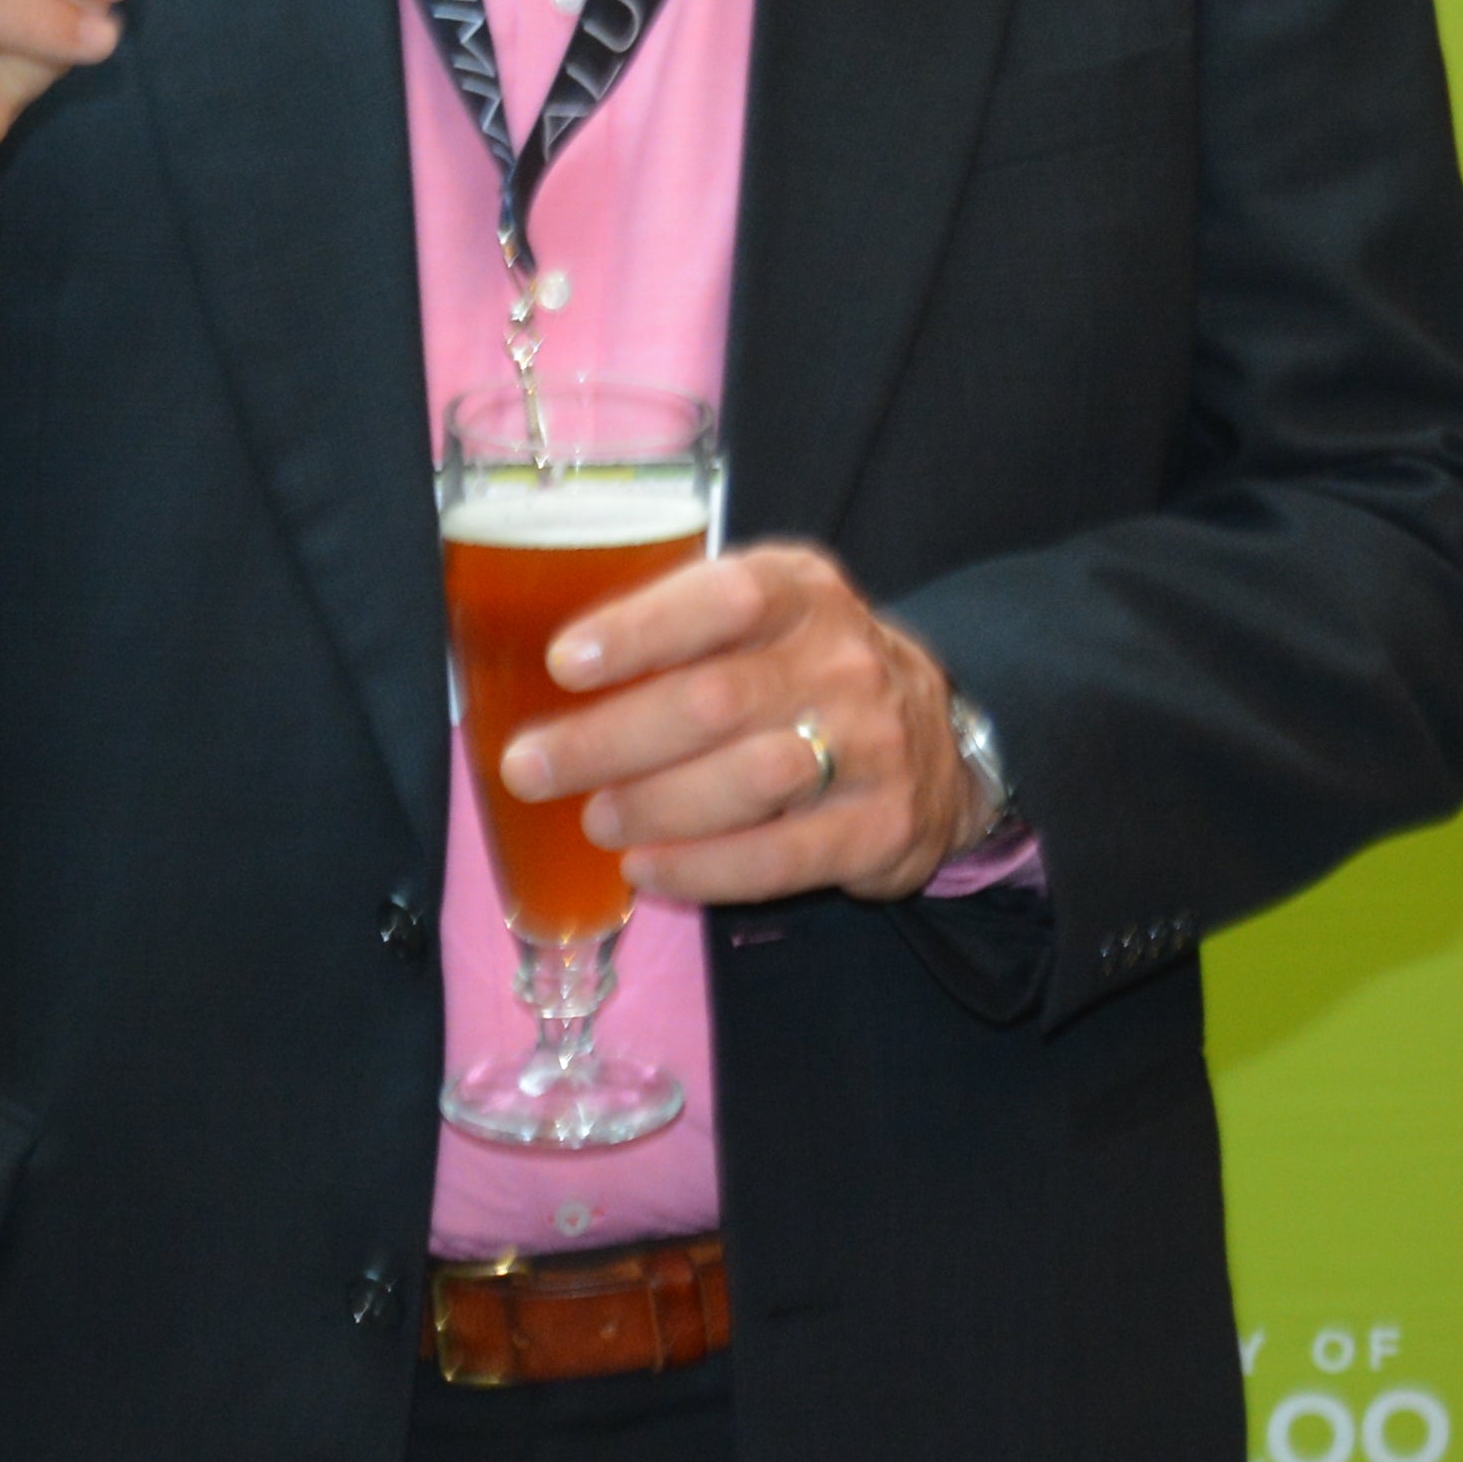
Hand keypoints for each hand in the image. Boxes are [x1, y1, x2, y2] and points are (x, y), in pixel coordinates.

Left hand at [495, 542, 981, 905]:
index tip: (564, 662)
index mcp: (803, 591)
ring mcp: (874, 744)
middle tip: (531, 768)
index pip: (727, 597)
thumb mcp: (763, 620)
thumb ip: (676, 628)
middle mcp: (845, 660)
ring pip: (751, 780)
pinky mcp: (882, 826)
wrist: (936, 746)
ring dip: (654, 806)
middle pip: (718, 699)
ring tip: (593, 821)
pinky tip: (648, 870)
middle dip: (610, 739)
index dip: (642, 629)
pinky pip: (781, 857)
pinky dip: (703, 869)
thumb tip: (527, 668)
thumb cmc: (804, 675)